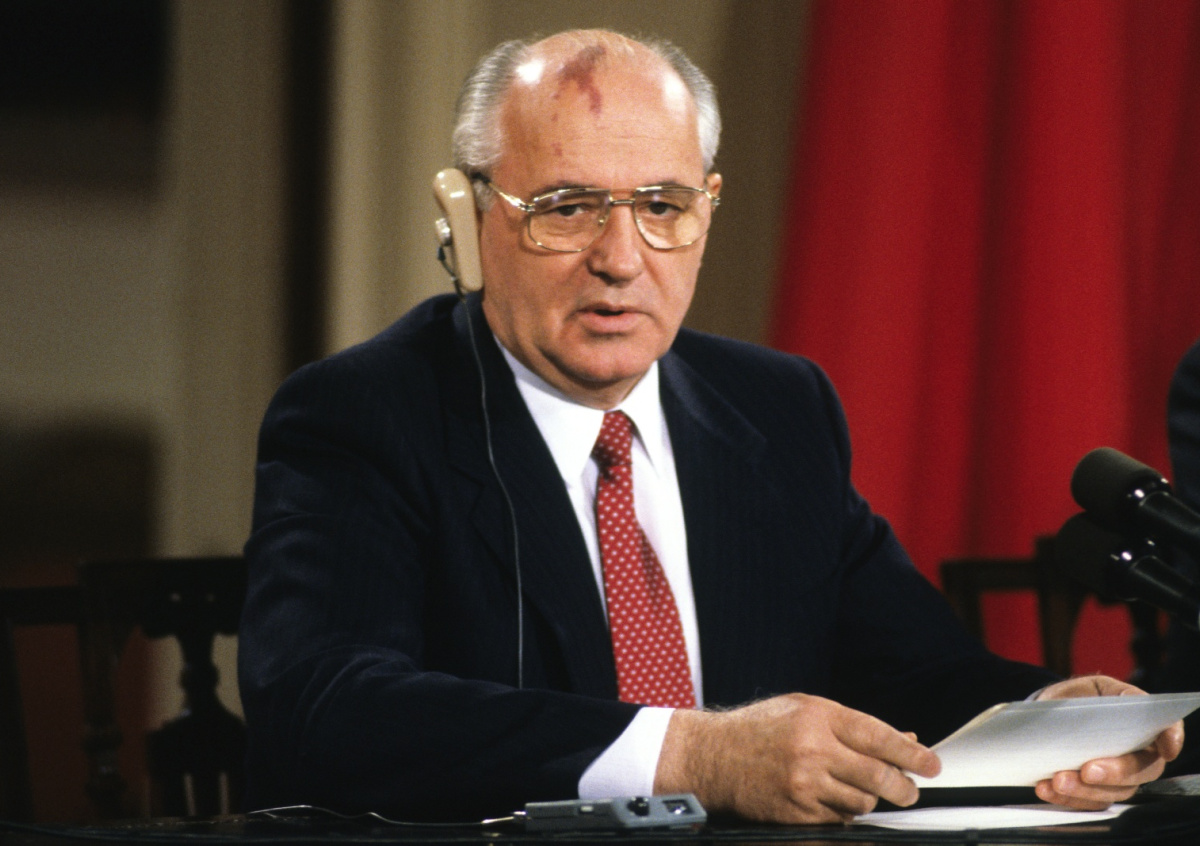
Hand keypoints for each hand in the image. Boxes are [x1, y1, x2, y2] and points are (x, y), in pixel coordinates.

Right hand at [653, 693, 939, 823]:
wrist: (714, 756)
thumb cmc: (759, 728)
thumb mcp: (804, 710)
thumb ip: (851, 725)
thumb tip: (902, 737)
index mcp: (817, 716)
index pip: (878, 736)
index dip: (910, 753)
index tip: (931, 763)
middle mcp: (812, 748)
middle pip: (877, 775)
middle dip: (902, 787)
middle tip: (909, 791)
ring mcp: (803, 783)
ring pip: (861, 802)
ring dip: (867, 800)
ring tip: (854, 789)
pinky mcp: (795, 811)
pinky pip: (837, 820)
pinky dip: (841, 814)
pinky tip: (829, 800)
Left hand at [1033, 675, 1183, 809]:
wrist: (1053, 715)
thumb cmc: (1079, 698)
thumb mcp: (1090, 688)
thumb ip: (1101, 697)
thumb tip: (1108, 706)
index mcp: (1141, 722)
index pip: (1166, 730)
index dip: (1171, 738)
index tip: (1166, 748)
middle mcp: (1138, 754)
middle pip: (1141, 769)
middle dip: (1115, 773)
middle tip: (1089, 771)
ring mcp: (1119, 777)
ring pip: (1113, 791)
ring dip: (1085, 790)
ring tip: (1058, 780)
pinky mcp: (1097, 792)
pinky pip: (1087, 802)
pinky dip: (1066, 798)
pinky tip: (1045, 788)